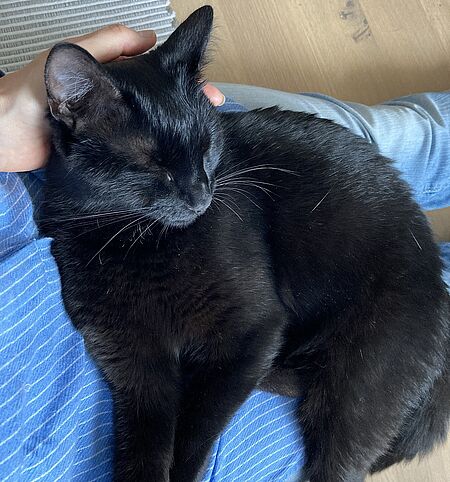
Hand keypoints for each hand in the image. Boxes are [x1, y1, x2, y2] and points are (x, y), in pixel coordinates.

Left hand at [0, 25, 224, 171]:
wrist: (6, 137)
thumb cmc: (31, 92)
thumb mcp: (68, 57)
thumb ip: (107, 45)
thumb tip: (150, 37)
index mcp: (111, 76)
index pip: (157, 73)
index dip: (184, 80)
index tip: (208, 91)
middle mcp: (117, 101)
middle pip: (162, 101)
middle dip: (190, 105)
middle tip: (213, 113)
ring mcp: (114, 128)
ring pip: (155, 126)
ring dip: (180, 129)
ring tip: (203, 138)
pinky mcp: (108, 152)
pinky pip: (140, 149)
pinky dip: (160, 153)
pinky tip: (176, 158)